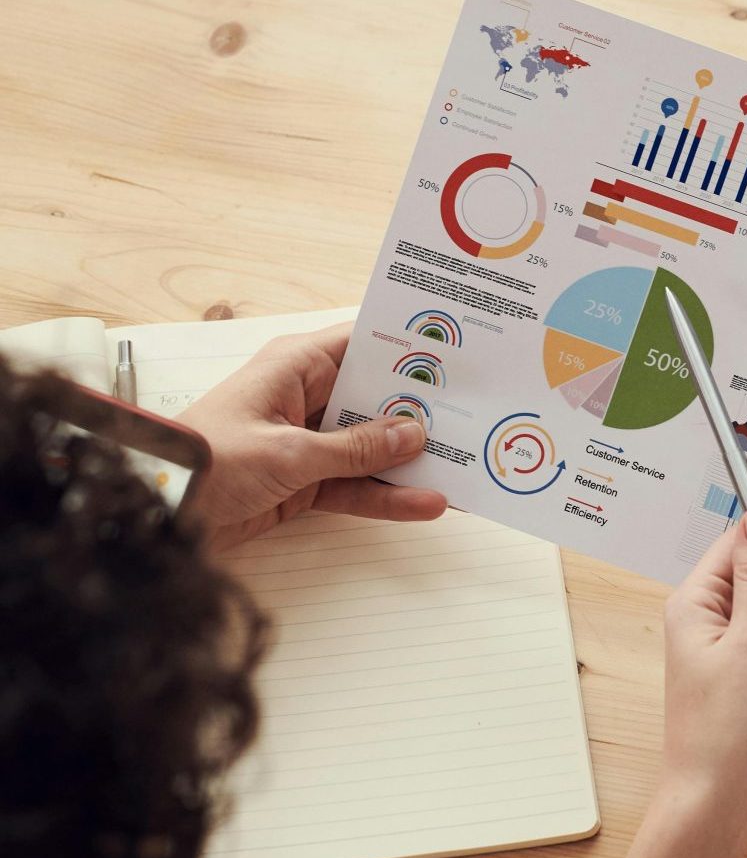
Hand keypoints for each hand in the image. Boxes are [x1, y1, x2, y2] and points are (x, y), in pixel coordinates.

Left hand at [180, 322, 447, 550]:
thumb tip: (411, 433)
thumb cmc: (207, 461)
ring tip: (462, 470)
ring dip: (411, 462)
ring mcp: (308, 443)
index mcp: (294, 367)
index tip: (455, 357)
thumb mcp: (289, 452)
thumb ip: (355, 448)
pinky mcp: (306, 482)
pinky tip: (426, 504)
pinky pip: (358, 486)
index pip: (362, 345)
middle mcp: (305, 399)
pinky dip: (388, 497)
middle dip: (421, 412)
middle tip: (474, 417)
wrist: (163, 512)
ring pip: (373, 448)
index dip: (408, 349)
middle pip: (376, 399)